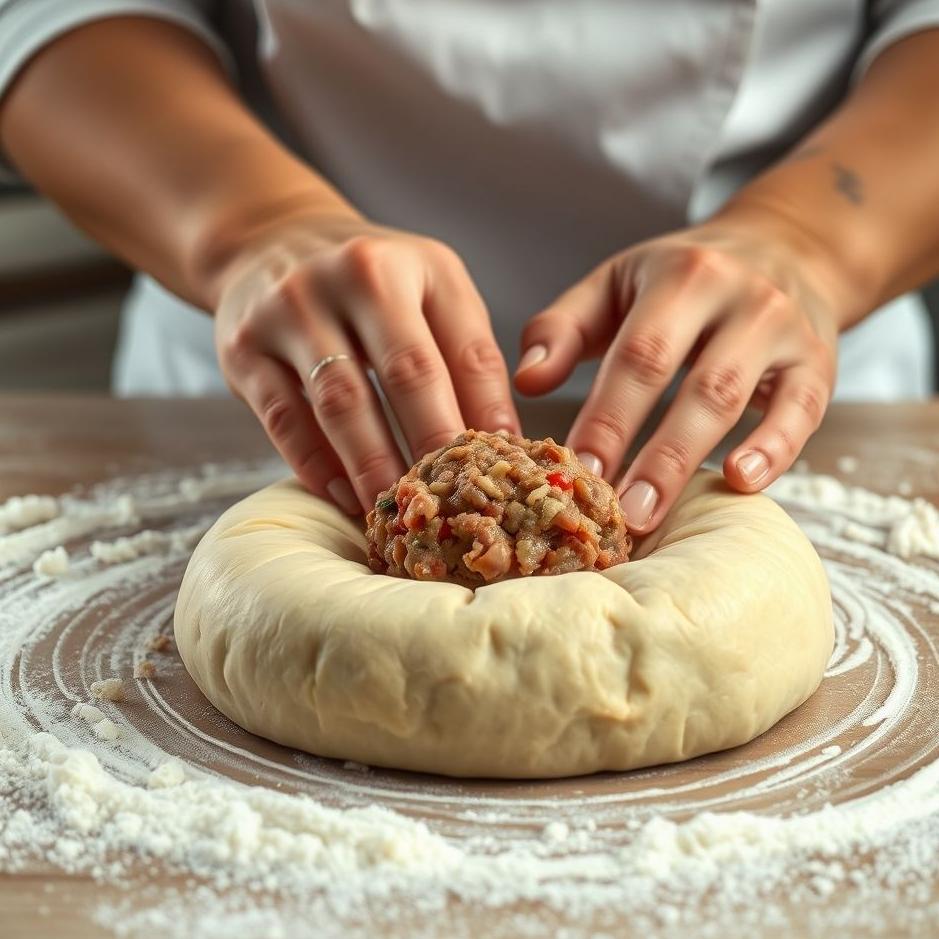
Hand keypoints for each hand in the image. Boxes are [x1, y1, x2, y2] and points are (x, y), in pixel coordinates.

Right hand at [214, 212, 519, 513]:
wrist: (269, 241)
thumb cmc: (370, 285)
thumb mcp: (428, 291)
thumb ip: (465, 353)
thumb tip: (501, 441)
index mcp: (419, 265)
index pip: (468, 348)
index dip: (491, 413)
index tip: (504, 466)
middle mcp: (356, 276)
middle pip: (408, 373)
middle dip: (435, 444)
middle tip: (453, 500)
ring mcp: (293, 308)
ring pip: (342, 401)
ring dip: (374, 465)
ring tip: (398, 509)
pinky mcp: (244, 347)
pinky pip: (285, 417)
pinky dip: (317, 464)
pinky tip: (344, 496)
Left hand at [514, 211, 844, 532]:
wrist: (787, 247)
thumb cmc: (683, 276)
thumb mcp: (618, 282)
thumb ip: (565, 327)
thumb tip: (525, 379)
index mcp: (681, 276)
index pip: (639, 354)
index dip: (606, 416)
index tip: (574, 472)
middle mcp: (739, 298)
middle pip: (692, 383)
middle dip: (649, 453)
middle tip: (614, 512)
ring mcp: (783, 330)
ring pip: (736, 401)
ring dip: (689, 461)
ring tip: (650, 514)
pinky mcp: (818, 363)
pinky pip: (802, 411)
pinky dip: (774, 449)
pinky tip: (740, 482)